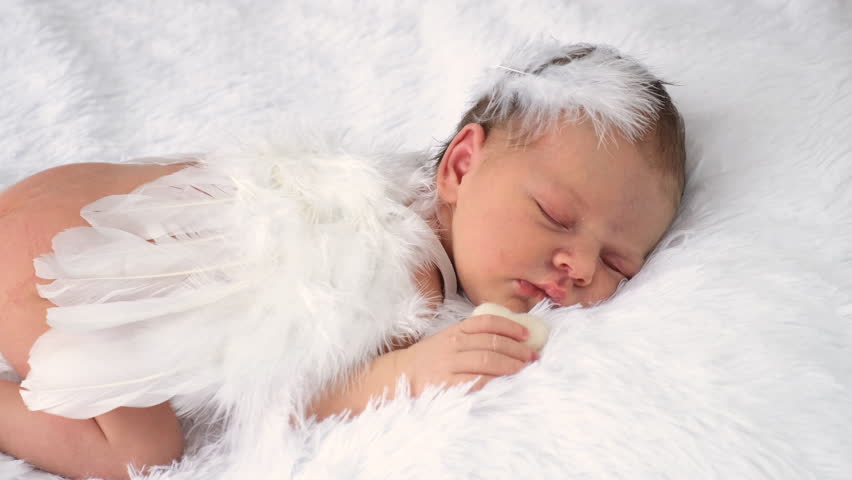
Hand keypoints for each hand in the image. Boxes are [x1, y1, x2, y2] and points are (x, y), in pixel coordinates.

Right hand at [394, 314, 538, 395]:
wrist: (400, 375)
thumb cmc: (430, 359)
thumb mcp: (448, 340)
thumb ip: (471, 338)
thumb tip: (507, 340)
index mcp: (455, 331)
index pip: (486, 322)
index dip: (510, 326)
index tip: (526, 334)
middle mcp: (453, 344)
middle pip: (492, 342)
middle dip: (517, 349)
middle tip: (533, 355)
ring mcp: (449, 364)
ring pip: (487, 360)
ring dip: (511, 364)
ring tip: (525, 368)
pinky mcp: (447, 383)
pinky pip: (476, 380)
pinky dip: (494, 380)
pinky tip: (506, 381)